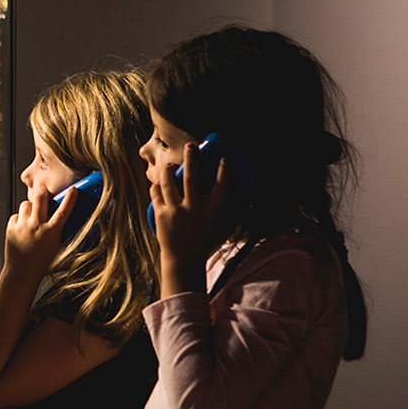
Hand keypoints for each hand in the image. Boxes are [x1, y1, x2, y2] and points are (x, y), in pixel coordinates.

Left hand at [3, 186, 72, 276]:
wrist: (22, 273)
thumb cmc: (42, 264)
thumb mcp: (59, 250)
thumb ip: (65, 237)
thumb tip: (79, 232)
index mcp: (52, 232)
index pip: (64, 211)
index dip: (70, 198)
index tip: (73, 190)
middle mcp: (37, 226)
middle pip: (40, 198)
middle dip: (43, 192)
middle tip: (44, 193)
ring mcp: (23, 226)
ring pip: (26, 204)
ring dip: (30, 207)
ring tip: (33, 216)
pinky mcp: (11, 228)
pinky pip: (16, 215)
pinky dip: (19, 219)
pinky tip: (23, 227)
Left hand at [148, 143, 228, 265]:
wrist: (183, 261)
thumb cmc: (205, 243)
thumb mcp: (224, 229)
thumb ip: (236, 213)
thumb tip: (251, 198)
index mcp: (210, 211)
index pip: (221, 186)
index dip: (223, 171)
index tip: (223, 159)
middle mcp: (192, 209)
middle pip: (191, 177)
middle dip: (191, 158)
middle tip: (191, 147)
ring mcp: (175, 211)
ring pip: (168, 182)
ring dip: (168, 168)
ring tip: (171, 164)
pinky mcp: (161, 214)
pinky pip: (156, 193)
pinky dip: (156, 185)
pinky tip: (158, 181)